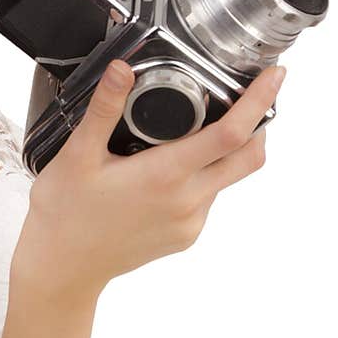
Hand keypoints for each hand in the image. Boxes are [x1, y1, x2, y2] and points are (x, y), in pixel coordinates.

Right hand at [14, 59, 283, 312]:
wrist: (62, 269)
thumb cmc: (65, 213)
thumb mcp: (78, 156)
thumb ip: (105, 109)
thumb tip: (122, 69)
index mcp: (165, 175)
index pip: (232, 134)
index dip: (259, 101)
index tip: (275, 75)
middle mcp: (188, 201)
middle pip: (248, 157)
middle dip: (257, 123)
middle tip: (246, 96)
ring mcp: (190, 222)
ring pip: (227, 177)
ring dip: (224, 151)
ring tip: (188, 131)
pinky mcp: (185, 236)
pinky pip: (208, 198)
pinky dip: (202, 176)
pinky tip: (167, 169)